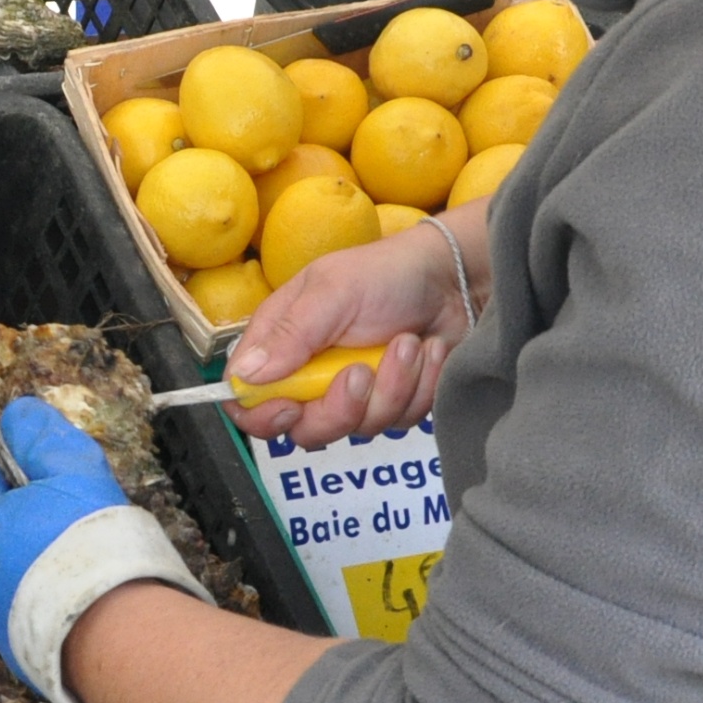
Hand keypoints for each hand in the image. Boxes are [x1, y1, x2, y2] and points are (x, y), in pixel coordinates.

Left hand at [0, 399, 133, 684]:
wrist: (111, 632)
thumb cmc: (89, 539)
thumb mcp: (71, 467)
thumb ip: (40, 435)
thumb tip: (15, 413)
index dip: (9, 463)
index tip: (38, 461)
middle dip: (23, 511)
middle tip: (66, 506)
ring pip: (10, 568)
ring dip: (33, 554)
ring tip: (74, 550)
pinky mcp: (18, 646)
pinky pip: (28, 605)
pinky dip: (45, 592)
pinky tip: (75, 589)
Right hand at [228, 215, 473, 447]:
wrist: (456, 279)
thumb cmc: (387, 273)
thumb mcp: (333, 292)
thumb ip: (290, 335)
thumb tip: (246, 376)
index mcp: (283, 343)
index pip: (247, 398)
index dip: (261, 415)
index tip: (290, 409)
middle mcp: (313, 374)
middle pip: (304, 427)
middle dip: (340, 408)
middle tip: (362, 372)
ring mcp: (355, 392)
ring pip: (359, 428)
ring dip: (392, 386)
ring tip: (409, 343)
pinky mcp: (394, 402)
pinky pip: (400, 421)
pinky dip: (420, 386)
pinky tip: (428, 351)